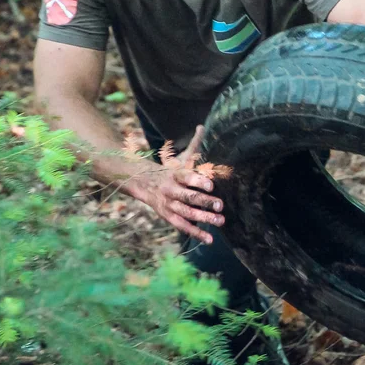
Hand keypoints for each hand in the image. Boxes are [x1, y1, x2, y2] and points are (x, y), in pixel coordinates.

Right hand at [136, 125, 223, 243]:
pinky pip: (183, 226)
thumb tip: (203, 125)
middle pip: (188, 197)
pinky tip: (209, 239)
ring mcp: (169, 204)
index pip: (187, 177)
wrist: (144, 183)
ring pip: (187, 212)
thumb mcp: (180, 157)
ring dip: (203, 217)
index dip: (198, 181)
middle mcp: (171, 190)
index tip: (211, 185)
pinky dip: (196, 233)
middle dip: (205, 201)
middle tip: (221, 204)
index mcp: (175, 174)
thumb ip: (194, 144)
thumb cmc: (170, 170)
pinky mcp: (168, 216)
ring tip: (220, 220)